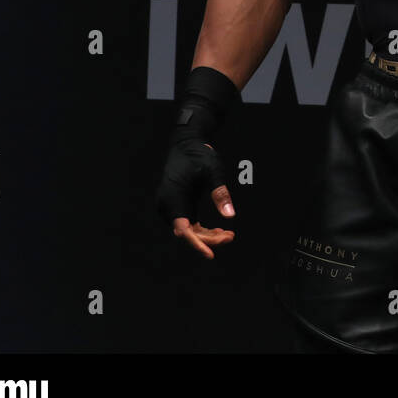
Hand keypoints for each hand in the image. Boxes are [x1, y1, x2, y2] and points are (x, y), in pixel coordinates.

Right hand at [156, 136, 236, 258]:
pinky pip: (188, 223)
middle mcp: (167, 204)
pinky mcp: (177, 205)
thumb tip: (230, 215)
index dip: (197, 244)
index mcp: (173, 197)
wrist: (186, 142)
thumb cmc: (199, 154)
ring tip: (228, 235)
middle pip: (187, 232)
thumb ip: (220, 192)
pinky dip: (202, 229)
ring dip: (206, 235)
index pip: (183, 229)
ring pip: (188, 230)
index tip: (211, 254)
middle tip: (230, 236)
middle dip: (208, 239)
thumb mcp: (213, 171)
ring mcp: (171, 205)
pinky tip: (219, 230)